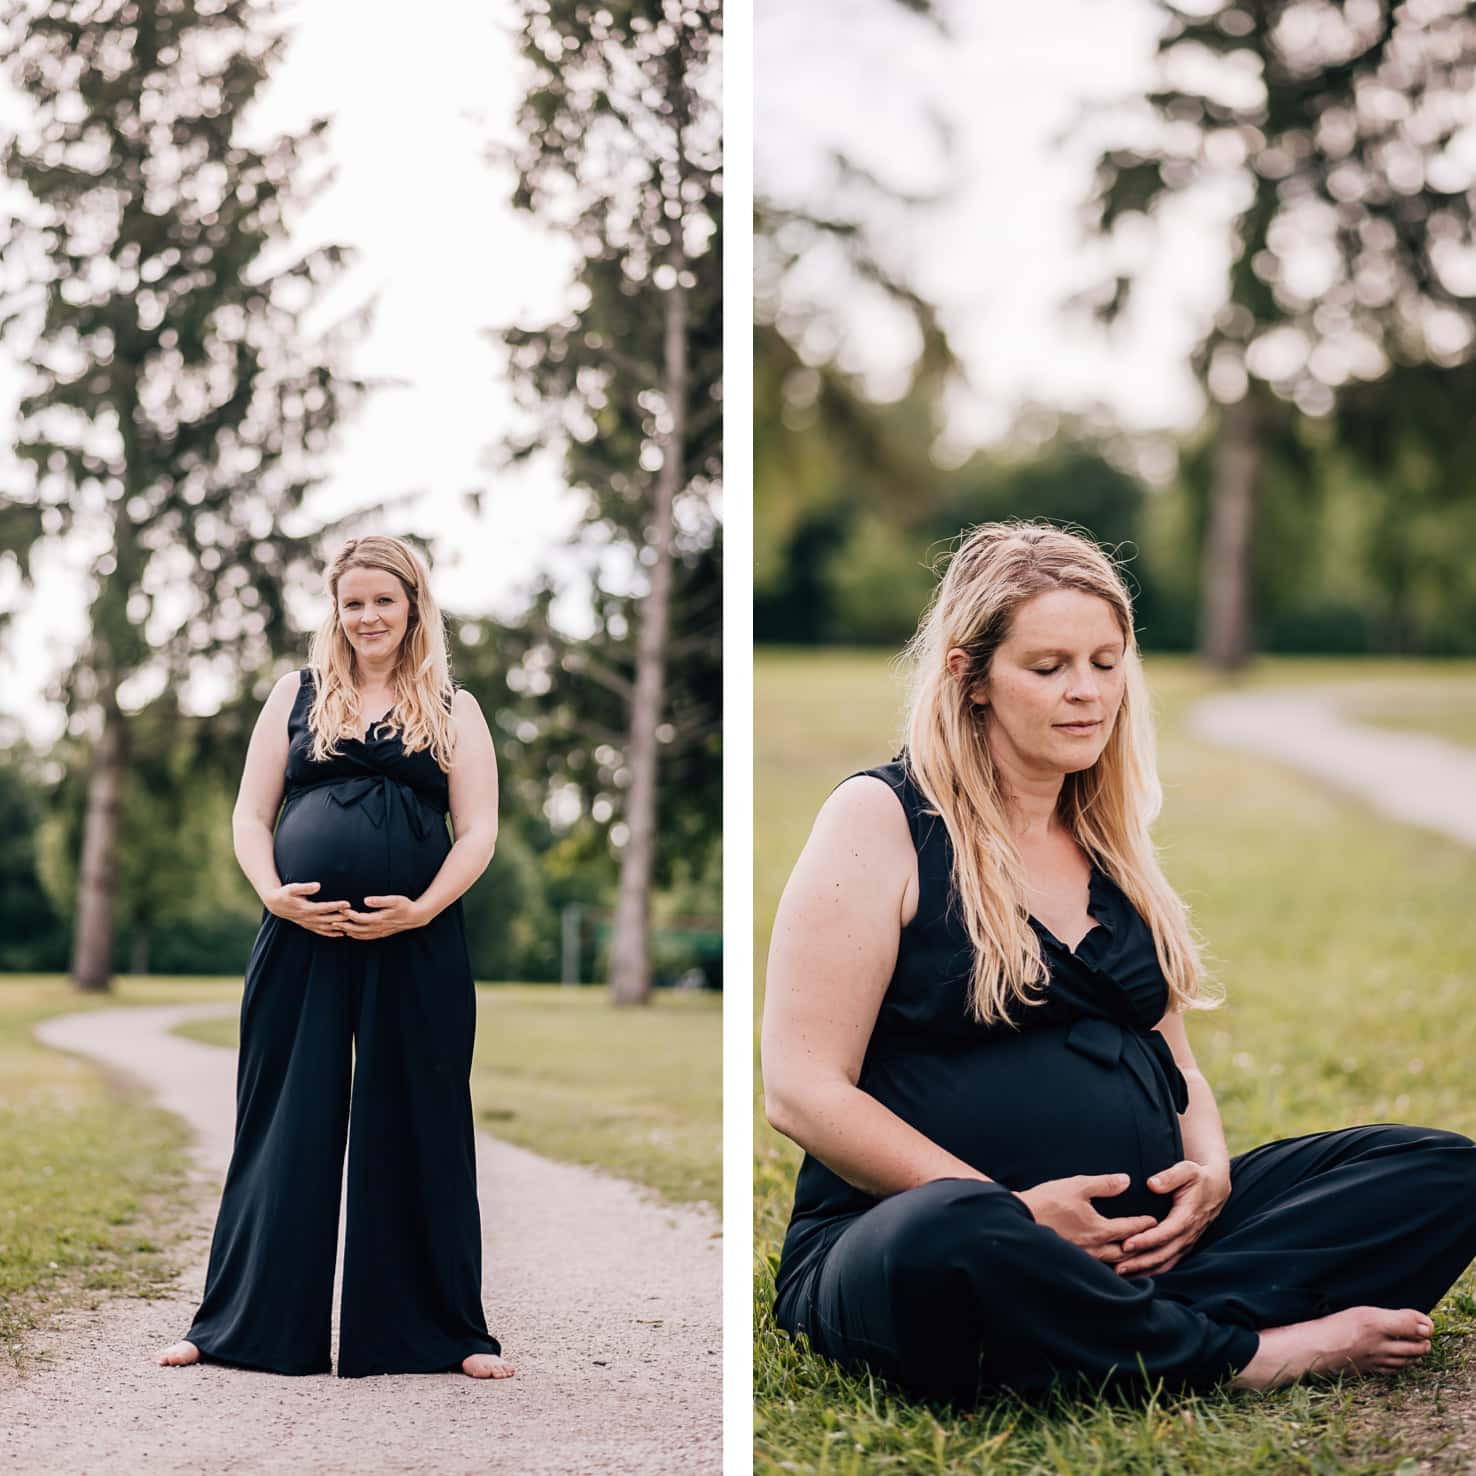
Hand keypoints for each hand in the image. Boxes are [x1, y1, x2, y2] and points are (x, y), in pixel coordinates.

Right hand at [267, 881, 351, 936]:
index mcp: (306, 908)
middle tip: (356, 915)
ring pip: (326, 927)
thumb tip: (318, 885)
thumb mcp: (292, 888)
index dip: (336, 906)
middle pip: (329, 919)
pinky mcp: (308, 925)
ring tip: (353, 926)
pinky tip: (341, 934)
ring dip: (339, 927)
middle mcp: (308, 918)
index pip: (324, 907)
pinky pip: (321, 932)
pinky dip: (331, 933)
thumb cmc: (285, 893)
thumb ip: (305, 888)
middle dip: (342, 917)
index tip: (348, 903)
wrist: (276, 904)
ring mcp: (308, 923)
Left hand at [336, 894, 427, 940]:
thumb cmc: (405, 905)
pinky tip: (352, 934)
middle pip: (357, 929)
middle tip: (331, 921)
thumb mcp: (394, 899)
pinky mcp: (382, 933)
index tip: (340, 909)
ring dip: (348, 931)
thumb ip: (380, 901)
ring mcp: (380, 932)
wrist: (416, 916)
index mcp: (379, 918)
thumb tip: (366, 900)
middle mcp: (378, 927)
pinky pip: (367, 937)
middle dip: (344, 925)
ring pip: (360, 935)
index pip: (360, 918)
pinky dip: (357, 936)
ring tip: (337, 928)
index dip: (349, 915)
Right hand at [1016, 1173, 1158, 1265]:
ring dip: (1126, 1256)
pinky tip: (1108, 1260)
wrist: (1019, 1219)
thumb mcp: (1077, 1185)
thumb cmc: (1048, 1201)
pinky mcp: (1073, 1261)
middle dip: (1140, 1245)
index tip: (1154, 1220)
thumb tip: (1126, 1180)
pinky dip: (1110, 1264)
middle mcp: (1095, 1249)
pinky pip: (1099, 1267)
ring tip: (1133, 1252)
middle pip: (1126, 1252)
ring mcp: (1084, 1258)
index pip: (1129, 1228)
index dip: (1143, 1223)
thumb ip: (1104, 1184)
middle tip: (1152, 1239)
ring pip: (1113, 1262)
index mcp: (1099, 1229)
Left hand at [1114, 1159, 1229, 1276]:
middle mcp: (1187, 1234)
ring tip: (1120, 1273)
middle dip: (1139, 1261)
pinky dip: (1151, 1270)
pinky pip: (1168, 1262)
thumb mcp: (1187, 1170)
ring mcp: (1186, 1243)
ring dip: (1143, 1270)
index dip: (1146, 1240)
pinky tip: (1134, 1273)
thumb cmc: (1198, 1177)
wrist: (1216, 1188)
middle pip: (1163, 1254)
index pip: (1165, 1233)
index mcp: (1187, 1217)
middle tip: (1116, 1266)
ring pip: (1165, 1262)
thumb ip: (1170, 1176)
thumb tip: (1152, 1183)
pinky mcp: (1183, 1246)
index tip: (1125, 1244)